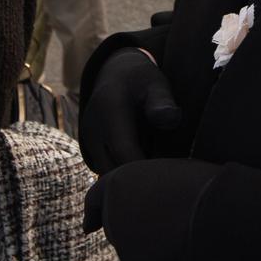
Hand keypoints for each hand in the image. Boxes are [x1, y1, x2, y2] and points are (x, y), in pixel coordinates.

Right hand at [79, 48, 183, 173]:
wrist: (116, 75)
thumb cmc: (143, 82)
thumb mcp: (156, 85)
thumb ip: (163, 102)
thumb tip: (171, 119)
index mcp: (110, 109)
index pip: (123, 150)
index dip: (145, 169)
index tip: (168, 177)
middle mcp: (93, 128)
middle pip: (112, 168)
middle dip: (137, 182)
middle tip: (165, 185)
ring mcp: (89, 141)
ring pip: (106, 173)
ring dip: (128, 181)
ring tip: (155, 181)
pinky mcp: (91, 149)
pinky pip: (105, 170)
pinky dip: (122, 177)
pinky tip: (143, 176)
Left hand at [82, 158, 220, 260]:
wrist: (223, 209)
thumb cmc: (210, 187)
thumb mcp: (173, 177)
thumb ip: (151, 193)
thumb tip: (151, 218)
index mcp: (121, 180)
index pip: (97, 198)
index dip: (94, 213)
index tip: (90, 226)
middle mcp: (113, 212)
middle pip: (122, 233)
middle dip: (141, 237)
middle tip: (176, 230)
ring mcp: (122, 244)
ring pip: (139, 258)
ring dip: (158, 255)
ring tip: (190, 237)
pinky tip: (187, 259)